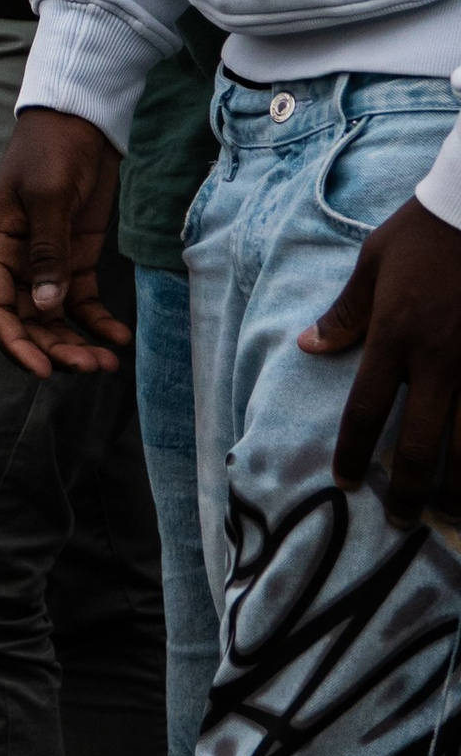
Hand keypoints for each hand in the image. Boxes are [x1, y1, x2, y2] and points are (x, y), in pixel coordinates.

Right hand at [0, 109, 128, 376]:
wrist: (80, 118)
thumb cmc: (52, 149)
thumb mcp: (48, 195)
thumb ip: (48, 252)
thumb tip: (47, 307)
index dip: (14, 343)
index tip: (42, 370)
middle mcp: (16, 259)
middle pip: (28, 320)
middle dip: (56, 349)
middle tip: (92, 367)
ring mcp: (46, 259)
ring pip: (55, 317)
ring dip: (77, 342)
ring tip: (108, 362)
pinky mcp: (75, 256)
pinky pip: (81, 300)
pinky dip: (98, 321)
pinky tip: (119, 336)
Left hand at [302, 194, 460, 525]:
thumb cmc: (422, 234)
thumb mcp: (373, 263)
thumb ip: (345, 313)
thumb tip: (309, 346)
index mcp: (395, 336)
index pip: (366, 410)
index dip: (354, 454)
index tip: (347, 481)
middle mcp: (439, 361)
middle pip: (422, 445)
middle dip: (410, 492)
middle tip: (403, 521)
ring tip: (451, 516)